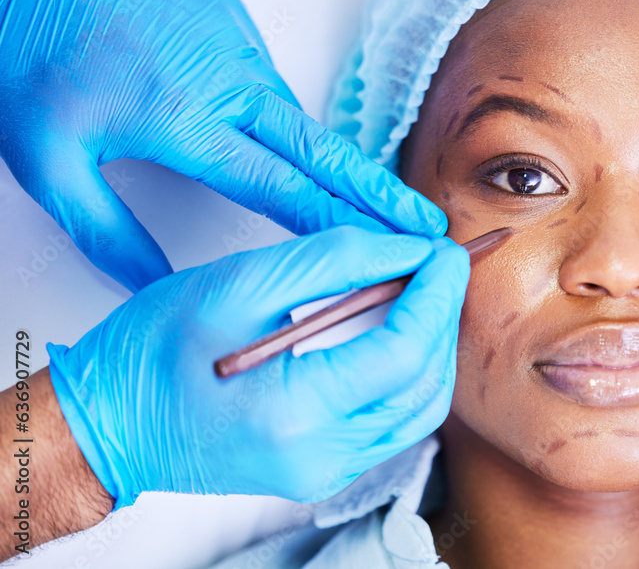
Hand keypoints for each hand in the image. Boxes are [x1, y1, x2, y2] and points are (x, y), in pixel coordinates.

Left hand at [0, 0, 444, 291]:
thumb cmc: (26, 53)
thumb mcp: (46, 162)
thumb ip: (105, 233)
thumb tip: (154, 284)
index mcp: (186, 120)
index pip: (286, 188)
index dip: (346, 224)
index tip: (392, 246)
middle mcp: (225, 79)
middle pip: (323, 150)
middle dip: (381, 193)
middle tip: (425, 222)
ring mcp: (233, 40)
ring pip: (294, 115)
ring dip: (327, 158)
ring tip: (363, 198)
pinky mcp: (230, 15)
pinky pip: (268, 76)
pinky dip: (278, 113)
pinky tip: (275, 134)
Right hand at [45, 226, 469, 508]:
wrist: (107, 424)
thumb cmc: (150, 353)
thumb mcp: (240, 284)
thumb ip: (335, 262)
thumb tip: (407, 250)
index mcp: (295, 413)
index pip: (405, 351)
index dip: (437, 296)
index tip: (448, 252)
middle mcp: (319, 457)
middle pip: (424, 384)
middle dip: (442, 318)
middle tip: (440, 266)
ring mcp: (323, 473)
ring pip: (418, 410)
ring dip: (431, 348)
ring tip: (424, 294)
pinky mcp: (321, 471)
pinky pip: (391, 425)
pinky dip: (407, 376)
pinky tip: (398, 335)